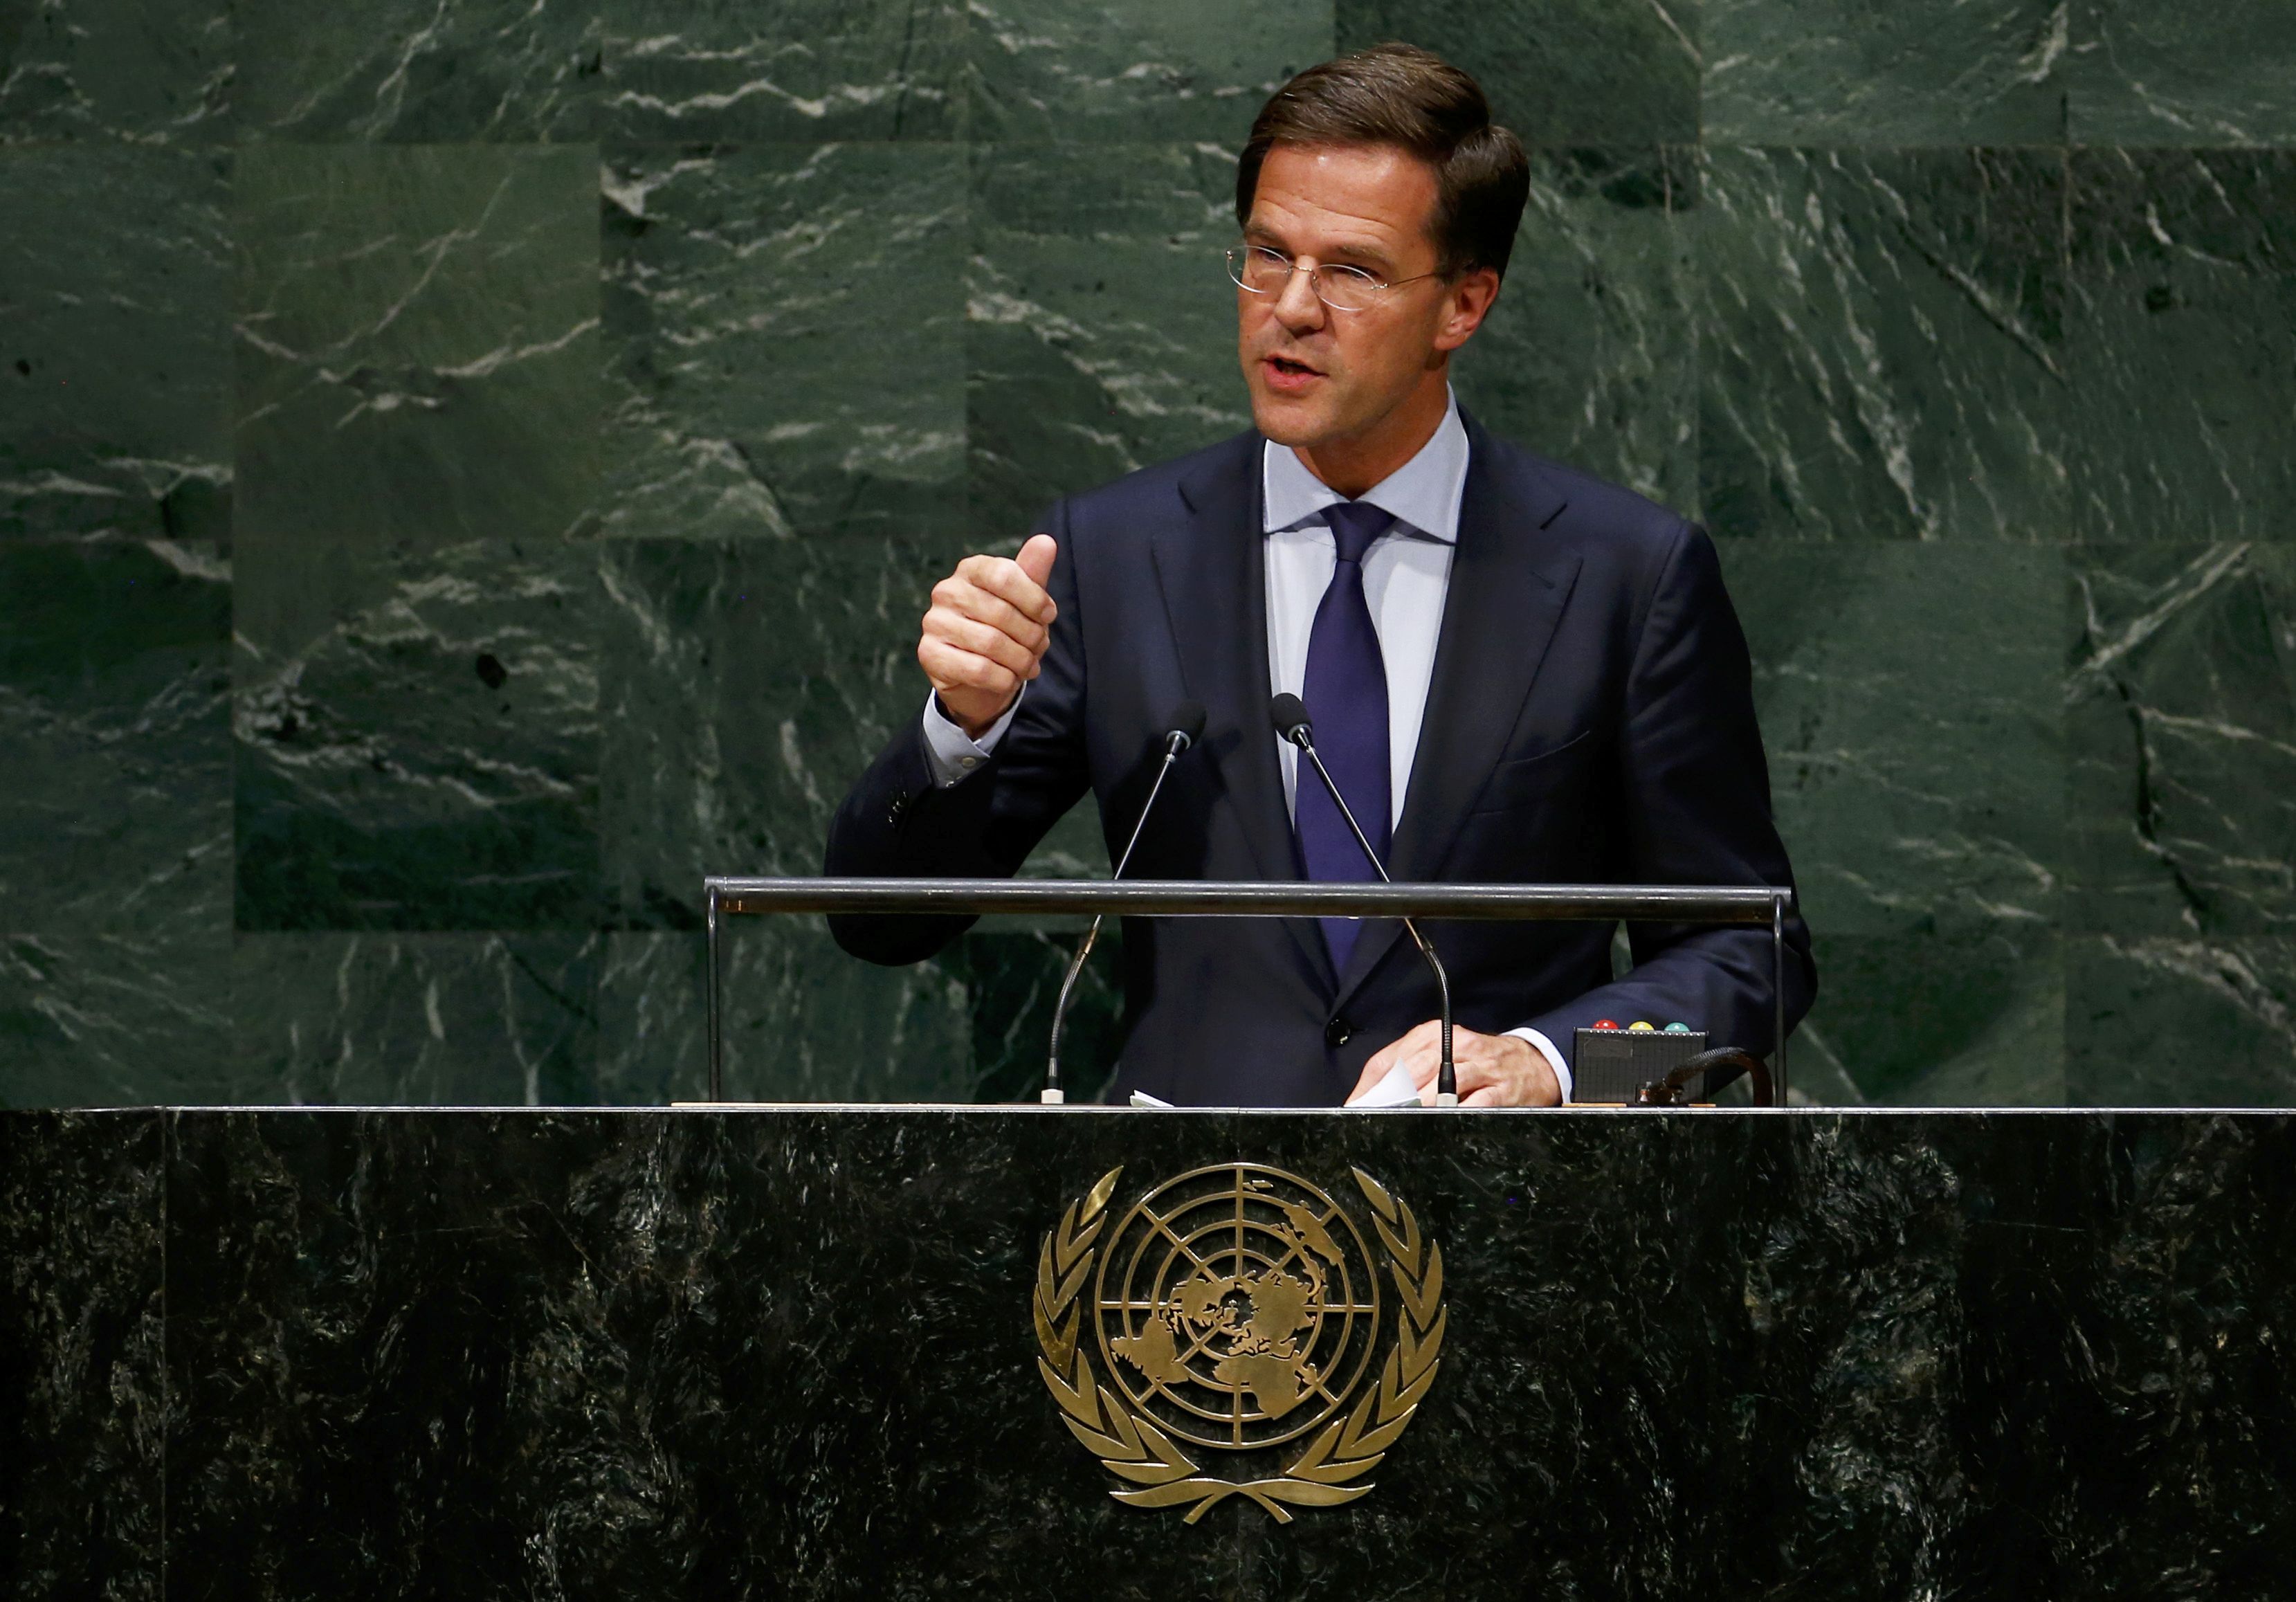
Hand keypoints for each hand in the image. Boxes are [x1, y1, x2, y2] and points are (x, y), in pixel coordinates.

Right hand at [919, 534, 1058, 737]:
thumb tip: (1046, 542)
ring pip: (991, 644)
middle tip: (1040, 648)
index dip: (1034, 599)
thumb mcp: (1023, 600)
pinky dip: (1003, 678)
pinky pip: (977, 669)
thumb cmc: (1004, 628)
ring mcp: (934, 622)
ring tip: (1029, 666)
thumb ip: (1033, 572)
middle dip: (1032, 636)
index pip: (1004, 575)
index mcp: (971, 569)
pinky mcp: (929, 654)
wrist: (976, 675)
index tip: (1049, 615)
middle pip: (1001, 613)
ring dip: (1020, 660)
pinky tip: (1010, 679)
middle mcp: (947, 591)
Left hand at [1349, 1022, 1561, 1107]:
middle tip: (1374, 1119)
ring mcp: (1479, 1066)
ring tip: (1403, 1122)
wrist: (1531, 1063)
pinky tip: (1442, 1124)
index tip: (1353, 1108)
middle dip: (1389, 1098)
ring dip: (1420, 1106)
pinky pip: (1475, 1103)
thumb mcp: (1439, 1054)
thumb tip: (1368, 1100)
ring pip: (1443, 1084)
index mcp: (1432, 1035)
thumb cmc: (1476, 1062)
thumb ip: (1405, 1072)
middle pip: (1413, 1070)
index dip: (1367, 1088)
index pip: (1388, 1059)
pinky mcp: (1500, 1089)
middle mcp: (1454, 1045)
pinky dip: (1456, 1114)